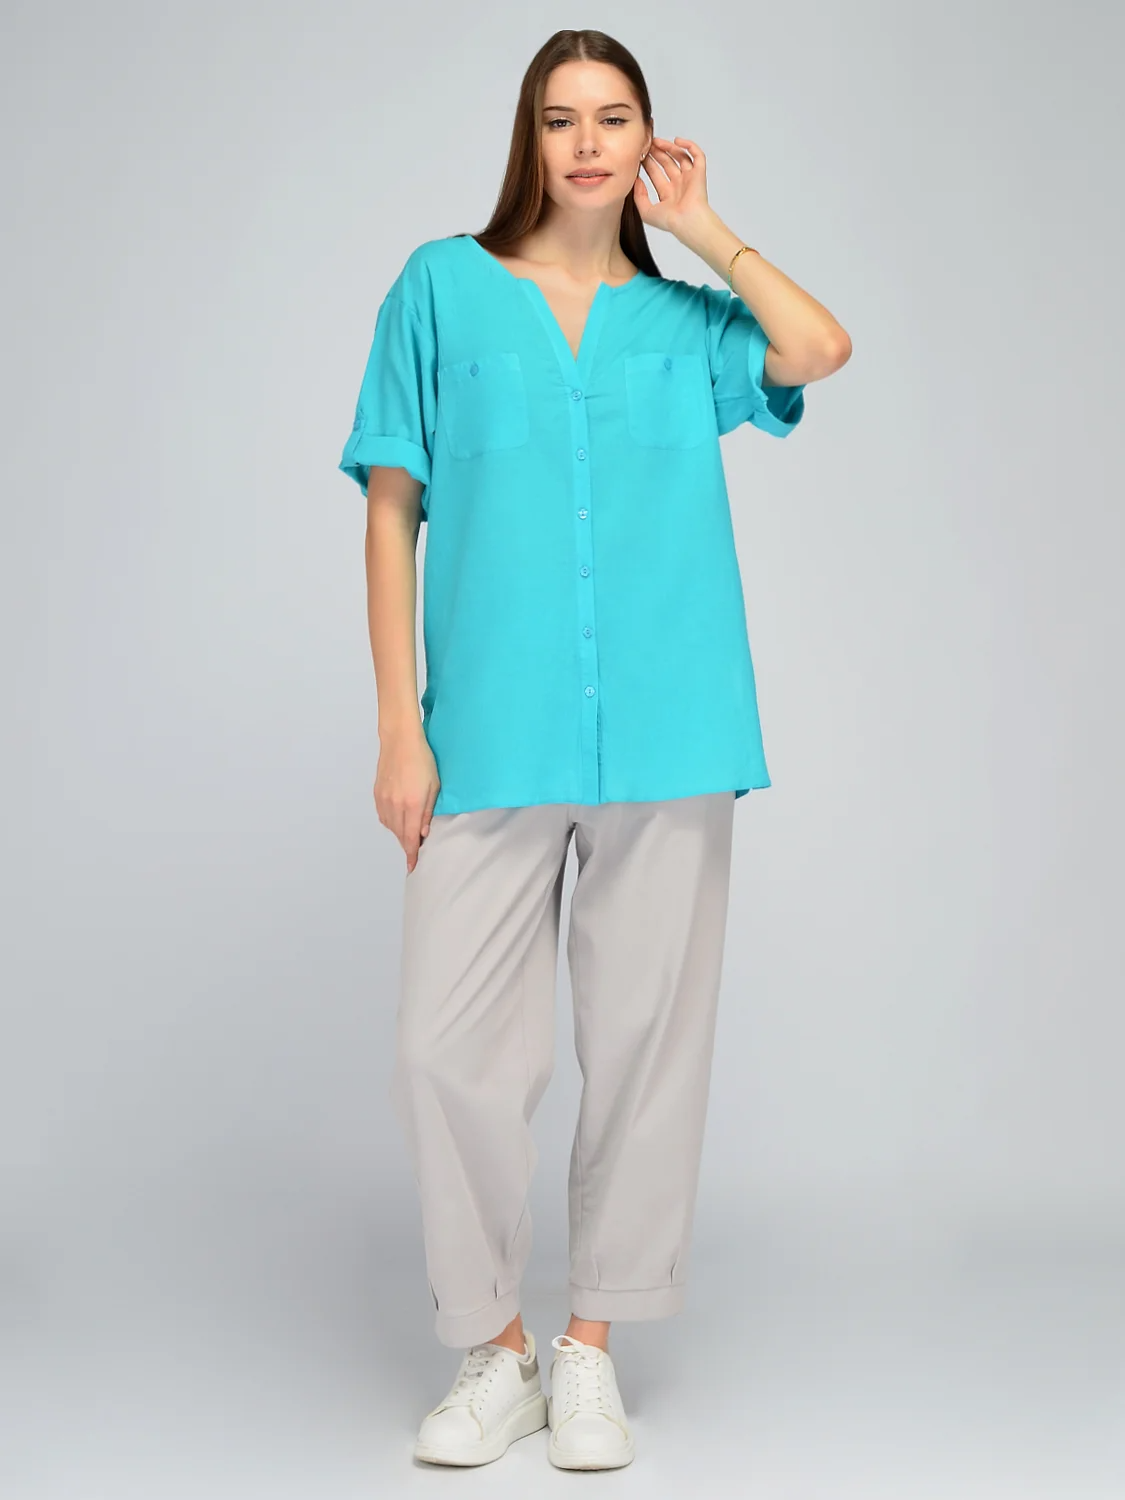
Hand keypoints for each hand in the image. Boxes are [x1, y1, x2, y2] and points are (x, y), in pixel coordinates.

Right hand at [373, 727, 440, 873]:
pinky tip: (399, 820)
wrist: (400, 740)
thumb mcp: (434, 786)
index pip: (411, 838)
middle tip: (415, 854)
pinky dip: (392, 823)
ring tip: (410, 835)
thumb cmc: (422, 759)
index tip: (413, 867)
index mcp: (411, 804)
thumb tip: (424, 833)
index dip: (412, 855)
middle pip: (400, 835)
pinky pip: (384, 816)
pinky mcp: (377, 794)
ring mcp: (384, 800)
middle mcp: (394, 805)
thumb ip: (428, 812)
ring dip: (400, 834)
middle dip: (407, 846)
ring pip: (391, 827)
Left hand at [633, 135, 714, 239]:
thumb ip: (639, 197)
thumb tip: (637, 181)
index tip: (640, 156)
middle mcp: (679, 185)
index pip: (657, 174)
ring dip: (669, 147)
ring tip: (658, 142)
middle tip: (648, 144)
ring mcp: (689, 178)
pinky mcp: (699, 173)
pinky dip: (689, 146)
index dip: (648, 164)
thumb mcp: (646, 212)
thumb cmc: (671, 221)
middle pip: (667, 163)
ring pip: (680, 157)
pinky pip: (697, 155)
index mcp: (668, 194)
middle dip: (657, 153)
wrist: (687, 221)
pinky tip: (678, 141)